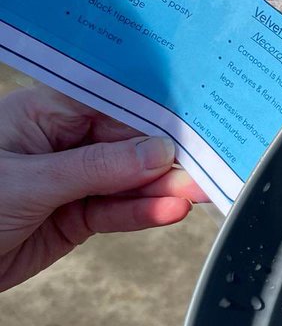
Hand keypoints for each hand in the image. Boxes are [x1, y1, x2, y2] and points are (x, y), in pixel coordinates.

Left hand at [0, 84, 206, 292]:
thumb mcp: (32, 182)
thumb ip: (97, 168)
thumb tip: (154, 152)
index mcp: (43, 114)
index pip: (111, 108)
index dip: (152, 117)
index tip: (192, 125)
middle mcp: (60, 143)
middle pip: (127, 146)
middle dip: (166, 158)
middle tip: (206, 166)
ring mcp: (70, 182)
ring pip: (128, 182)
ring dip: (163, 188)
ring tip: (198, 193)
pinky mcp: (75, 218)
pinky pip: (117, 212)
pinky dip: (144, 213)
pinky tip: (170, 210)